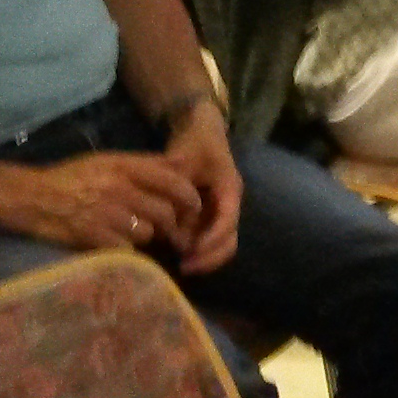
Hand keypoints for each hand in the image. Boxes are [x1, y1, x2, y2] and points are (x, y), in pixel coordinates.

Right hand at [7, 151, 205, 255]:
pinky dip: (128, 250)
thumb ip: (143, 164)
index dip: (190, 197)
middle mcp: (120, 189)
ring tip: (140, 236)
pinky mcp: (95, 238)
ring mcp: (107, 214)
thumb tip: (181, 166)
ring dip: (149, 237)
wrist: (32, 197)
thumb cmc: (72, 177)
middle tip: (176, 233)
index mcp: (124, 166)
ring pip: (148, 232)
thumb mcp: (107, 160)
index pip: (172, 180)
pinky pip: (127, 249)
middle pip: (165, 211)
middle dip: (174, 225)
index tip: (195, 207)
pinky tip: (120, 246)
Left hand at [161, 102, 243, 274]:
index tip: (191, 252)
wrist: (200, 130)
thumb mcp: (182, 160)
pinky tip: (178, 254)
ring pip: (222, 243)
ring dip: (205, 257)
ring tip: (182, 266)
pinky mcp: (211, 215)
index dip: (212, 239)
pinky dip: (198, 250)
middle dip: (210, 257)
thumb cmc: (194, 143)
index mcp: (230, 188)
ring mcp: (221, 211)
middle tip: (185, 268)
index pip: (227, 220)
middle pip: (230, 239)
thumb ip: (176, 190)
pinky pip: (210, 239)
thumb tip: (168, 222)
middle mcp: (229, 203)